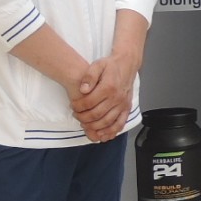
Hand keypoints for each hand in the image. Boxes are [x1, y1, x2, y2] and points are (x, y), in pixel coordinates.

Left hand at [73, 10, 147, 142]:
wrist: (127, 64)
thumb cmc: (110, 65)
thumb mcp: (97, 65)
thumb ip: (89, 76)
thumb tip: (83, 89)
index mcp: (108, 87)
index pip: (89, 102)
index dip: (78, 107)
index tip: (73, 106)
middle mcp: (117, 98)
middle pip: (97, 115)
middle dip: (83, 118)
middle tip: (76, 115)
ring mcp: (123, 105)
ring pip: (107, 122)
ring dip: (94, 127)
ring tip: (85, 124)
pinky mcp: (127, 109)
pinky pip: (120, 124)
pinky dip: (110, 132)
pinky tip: (102, 135)